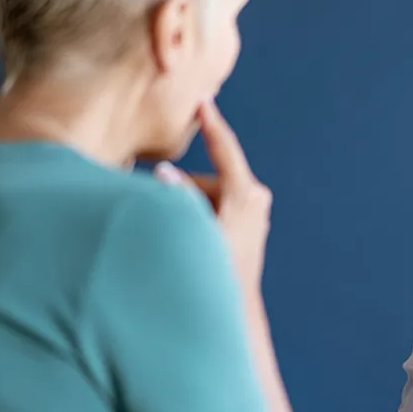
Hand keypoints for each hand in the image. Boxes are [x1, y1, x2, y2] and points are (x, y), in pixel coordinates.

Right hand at [155, 102, 271, 292]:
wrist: (237, 311)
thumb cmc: (213, 273)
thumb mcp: (193, 231)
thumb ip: (178, 199)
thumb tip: (163, 173)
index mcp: (245, 194)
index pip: (224, 148)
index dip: (210, 123)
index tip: (203, 99)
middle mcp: (255, 197)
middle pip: (207, 178)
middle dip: (181, 189)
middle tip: (157, 207)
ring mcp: (255, 211)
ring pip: (209, 194)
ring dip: (188, 205)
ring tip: (176, 233)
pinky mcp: (250, 223)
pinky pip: (217, 207)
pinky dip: (199, 213)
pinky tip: (189, 237)